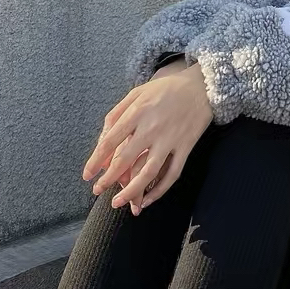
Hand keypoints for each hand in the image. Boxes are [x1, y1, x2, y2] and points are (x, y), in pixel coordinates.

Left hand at [82, 61, 212, 214]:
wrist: (202, 86)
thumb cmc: (165, 89)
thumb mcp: (136, 93)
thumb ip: (116, 115)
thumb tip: (102, 142)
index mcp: (137, 112)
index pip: (110, 141)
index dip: (96, 161)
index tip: (87, 175)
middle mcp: (152, 127)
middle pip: (125, 159)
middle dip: (108, 179)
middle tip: (97, 190)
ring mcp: (170, 139)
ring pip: (149, 172)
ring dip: (131, 191)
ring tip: (117, 202)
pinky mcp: (186, 147)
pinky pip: (172, 174)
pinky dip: (159, 190)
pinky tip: (147, 200)